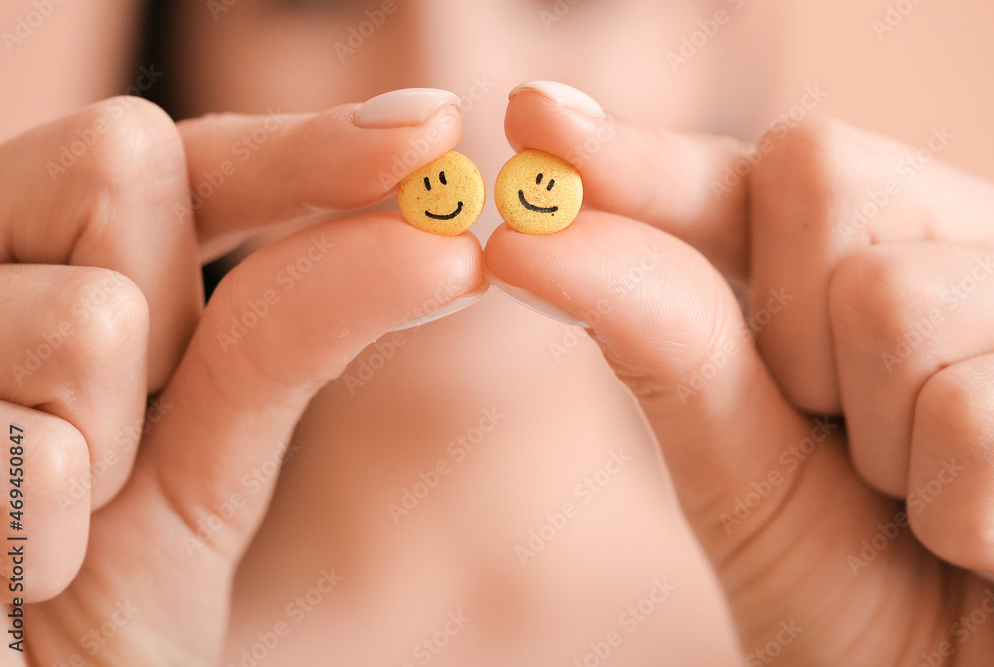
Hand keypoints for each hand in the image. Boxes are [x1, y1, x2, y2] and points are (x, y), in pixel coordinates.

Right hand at [0, 91, 484, 664]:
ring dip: (104, 451)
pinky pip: (29, 447)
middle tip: (125, 436)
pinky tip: (4, 569)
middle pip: (121, 157)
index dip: (305, 144)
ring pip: (91, 314)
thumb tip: (439, 238)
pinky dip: (42, 536)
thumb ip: (287, 333)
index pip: (178, 159)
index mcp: (48, 266)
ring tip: (48, 524)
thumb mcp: (205, 461)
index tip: (431, 132)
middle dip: (170, 307)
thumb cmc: (94, 603)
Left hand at [486, 84, 993, 664]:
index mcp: (856, 270)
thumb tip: (526, 233)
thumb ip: (666, 340)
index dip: (640, 152)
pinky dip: (954, 509)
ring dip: (880, 439)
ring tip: (923, 508)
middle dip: (789, 322)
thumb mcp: (740, 466)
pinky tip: (985, 539)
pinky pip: (969, 407)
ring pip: (891, 297)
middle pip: (816, 168)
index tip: (536, 119)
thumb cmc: (856, 598)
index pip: (741, 175)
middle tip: (836, 432)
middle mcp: (948, 253)